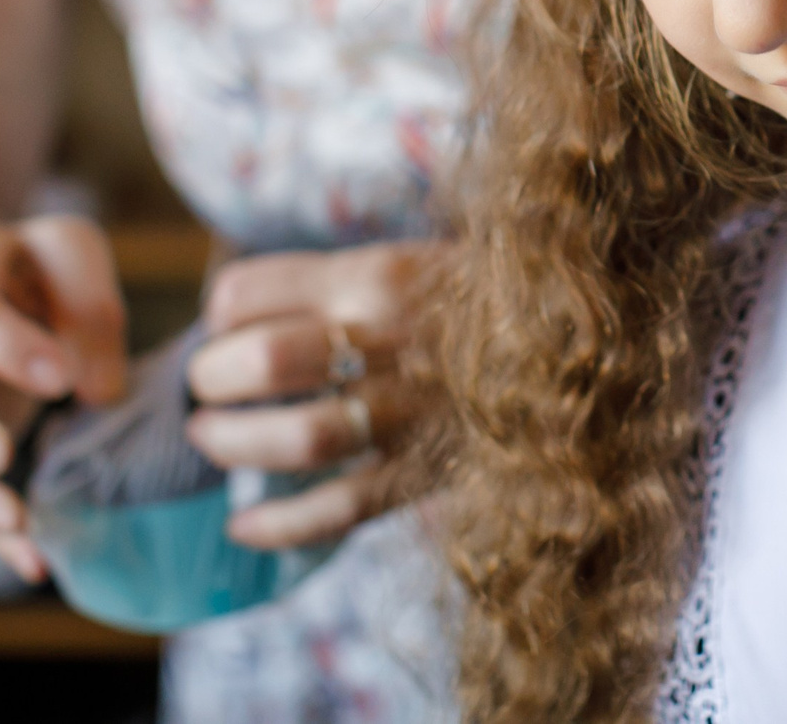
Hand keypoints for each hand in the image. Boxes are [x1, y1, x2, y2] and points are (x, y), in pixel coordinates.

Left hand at [184, 240, 446, 550]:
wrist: (581, 341)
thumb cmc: (476, 298)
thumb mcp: (408, 260)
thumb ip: (331, 283)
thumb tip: (231, 313)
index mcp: (379, 275)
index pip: (252, 290)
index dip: (219, 310)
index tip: (221, 322)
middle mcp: (392, 341)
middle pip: (267, 361)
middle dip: (214, 376)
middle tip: (205, 383)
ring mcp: (412, 412)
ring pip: (299, 438)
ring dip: (235, 444)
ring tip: (210, 437)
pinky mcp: (427, 471)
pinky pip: (342, 509)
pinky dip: (282, 526)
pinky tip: (242, 527)